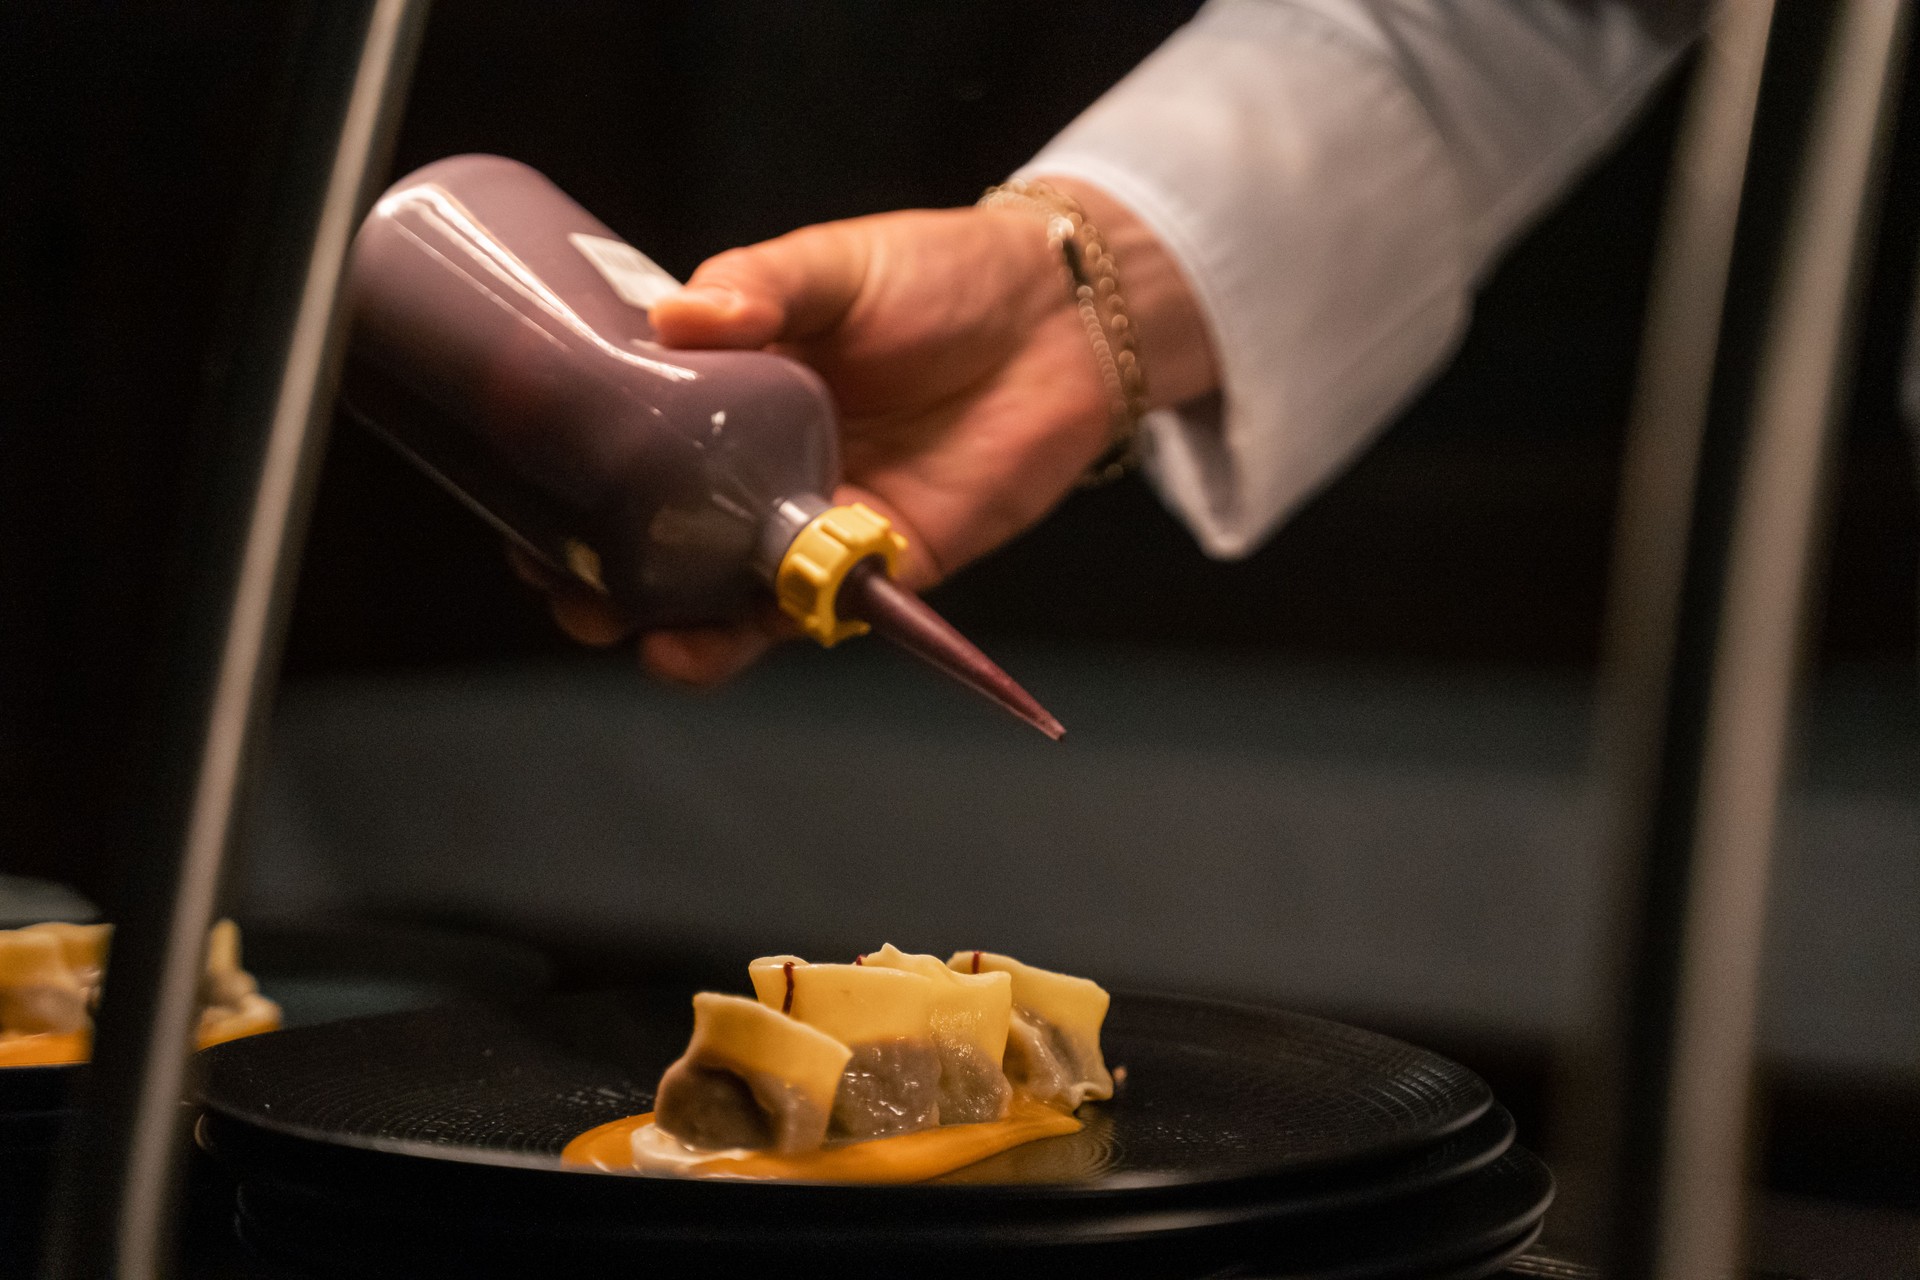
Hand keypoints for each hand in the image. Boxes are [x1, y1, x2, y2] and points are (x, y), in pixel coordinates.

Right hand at [529, 178, 1217, 684]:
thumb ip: (762, 287)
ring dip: (673, 629)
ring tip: (632, 634)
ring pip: (728, 602)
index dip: (569, 494)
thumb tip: (672, 317)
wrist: (1062, 316)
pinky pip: (817, 616)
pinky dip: (764, 634)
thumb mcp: (834, 265)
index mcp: (730, 404)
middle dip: (603, 582)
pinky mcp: (884, 566)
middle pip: (664, 549)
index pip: (628, 461)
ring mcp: (819, 525)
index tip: (517, 511)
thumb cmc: (942, 276)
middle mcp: (761, 476)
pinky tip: (717, 639)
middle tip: (562, 585)